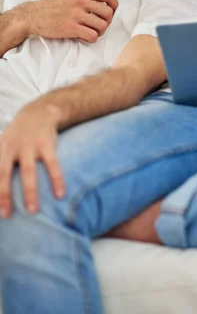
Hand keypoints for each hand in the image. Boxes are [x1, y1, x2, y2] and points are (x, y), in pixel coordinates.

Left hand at [0, 101, 64, 216]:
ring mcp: (29, 145)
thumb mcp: (3, 145)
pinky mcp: (47, 143)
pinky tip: (60, 194)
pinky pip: (52, 164)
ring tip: (33, 211)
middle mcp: (11, 147)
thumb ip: (0, 163)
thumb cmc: (18, 136)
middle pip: (4, 172)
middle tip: (6, 215)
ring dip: (30, 192)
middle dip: (4, 194)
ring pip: (28, 171)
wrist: (39, 112)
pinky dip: (56, 179)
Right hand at [20, 0, 118, 42]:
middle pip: (108, 12)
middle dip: (108, 20)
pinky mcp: (71, 28)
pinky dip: (92, 38)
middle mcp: (80, 2)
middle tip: (101, 24)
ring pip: (102, 25)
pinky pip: (92, 36)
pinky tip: (86, 36)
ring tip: (93, 31)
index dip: (114, 4)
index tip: (112, 10)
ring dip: (101, 31)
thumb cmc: (53, 5)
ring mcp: (76, 15)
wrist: (33, 15)